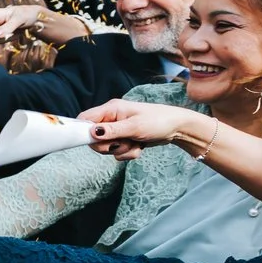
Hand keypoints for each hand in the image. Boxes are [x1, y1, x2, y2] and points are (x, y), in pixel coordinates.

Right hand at [79, 98, 205, 159]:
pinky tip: (139, 146)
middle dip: (108, 146)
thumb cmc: (159, 121)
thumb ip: (111, 131)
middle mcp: (112, 119)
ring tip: (136, 143)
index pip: (85, 119)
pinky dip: (128, 153)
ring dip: (121, 150)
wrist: (178, 128)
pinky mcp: (125, 139)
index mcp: (111, 109)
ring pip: (107, 147)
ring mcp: (118, 129)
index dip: (83, 132)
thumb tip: (91, 133)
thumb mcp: (134, 127)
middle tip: (123, 143)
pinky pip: (118, 152)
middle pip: (94, 138)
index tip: (94, 141)